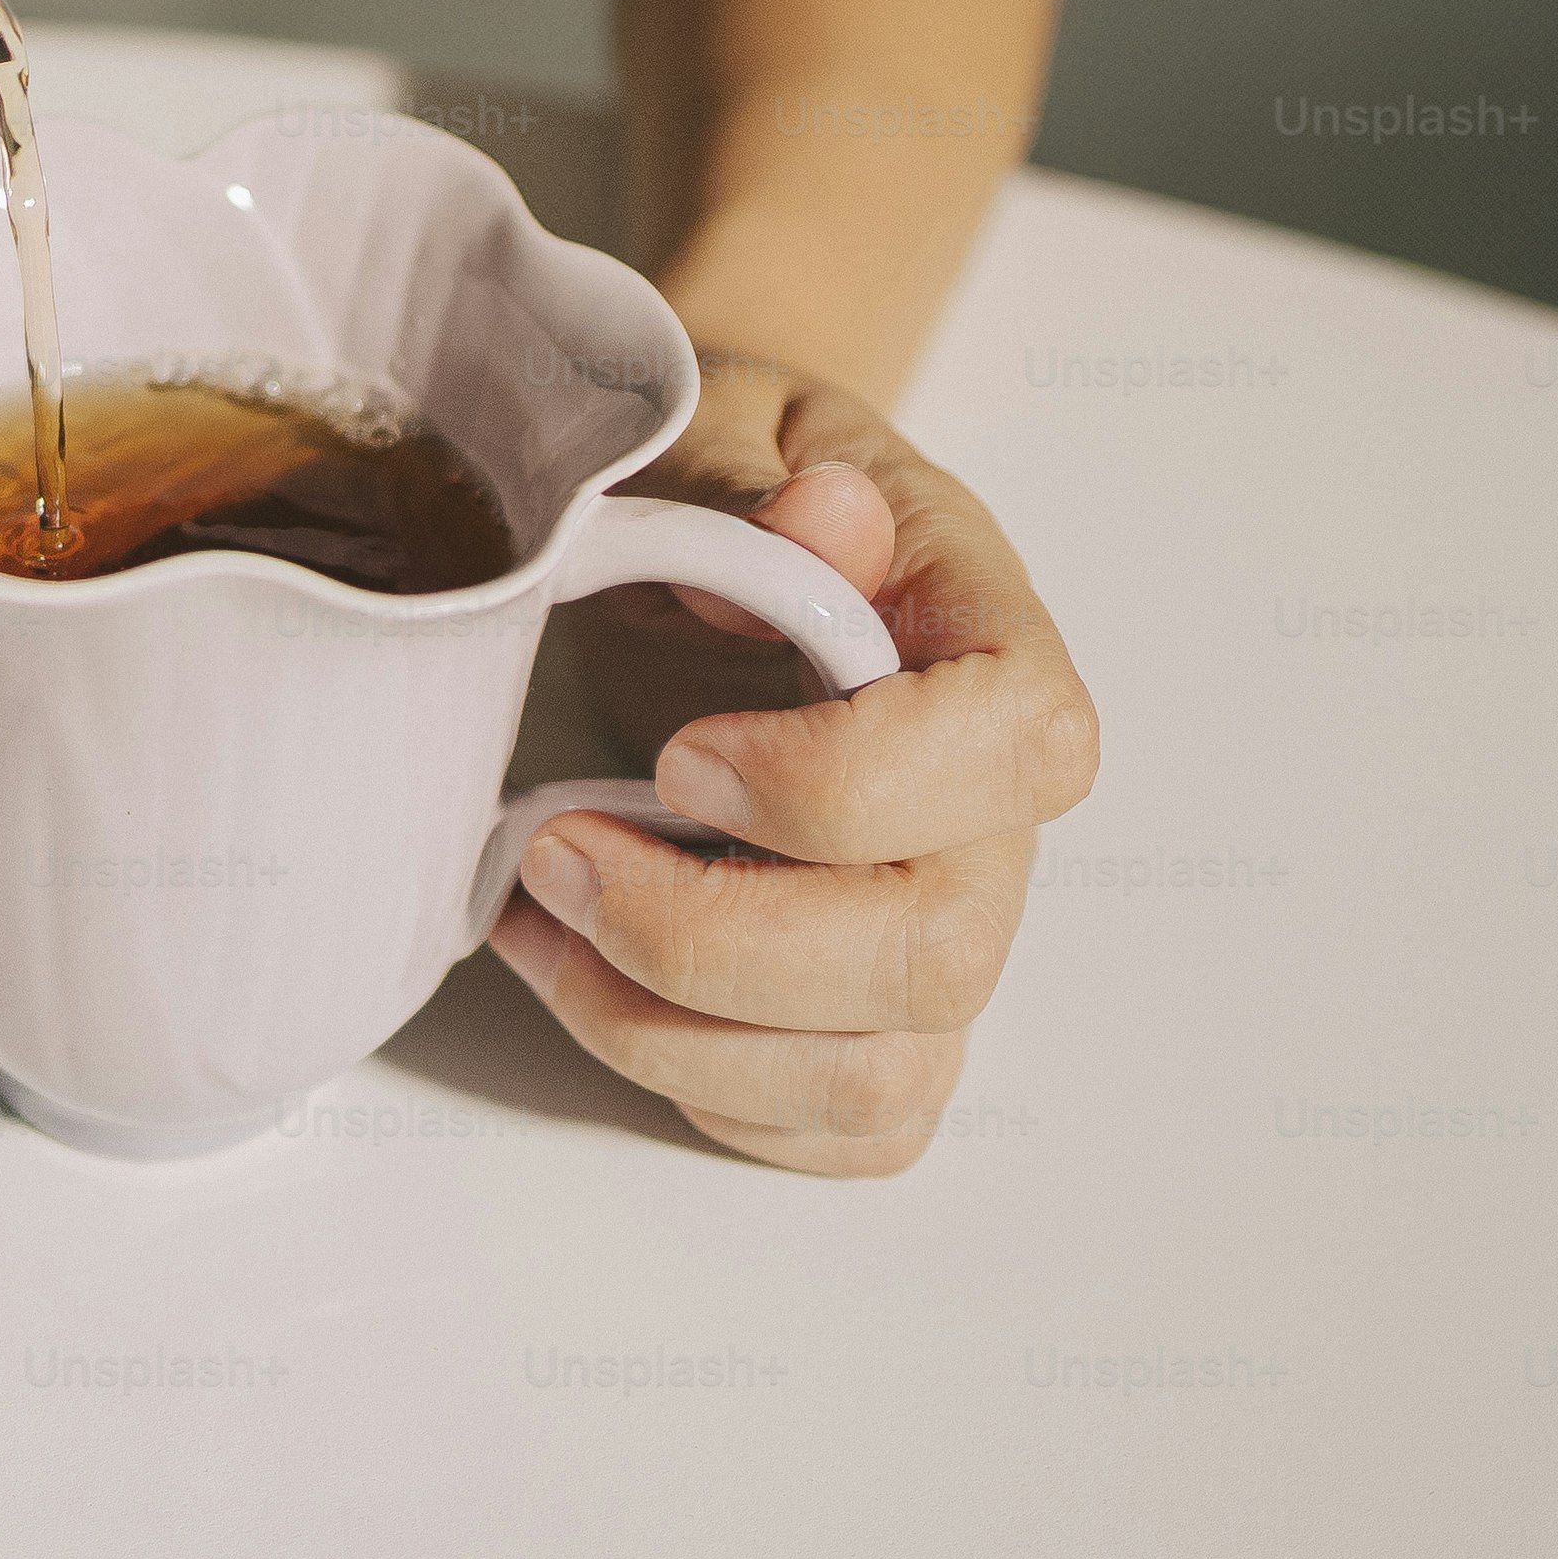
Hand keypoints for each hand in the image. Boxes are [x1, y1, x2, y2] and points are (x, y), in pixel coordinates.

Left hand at [486, 352, 1095, 1174]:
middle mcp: (990, 817)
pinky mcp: (873, 1030)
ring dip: (667, 1027)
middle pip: (938, 954)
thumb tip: (818, 523)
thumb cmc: (719, 486)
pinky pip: (830, 1133)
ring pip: (871, 1076)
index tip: (680, 752)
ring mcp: (941, 937)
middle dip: (711, 935)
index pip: (1020, 745)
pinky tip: (579, 975)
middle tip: (555, 848)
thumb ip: (753, 478)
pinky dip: (686, 1083)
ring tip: (538, 913)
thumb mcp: (718, 425)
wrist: (711, 536)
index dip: (847, 781)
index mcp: (980, 641)